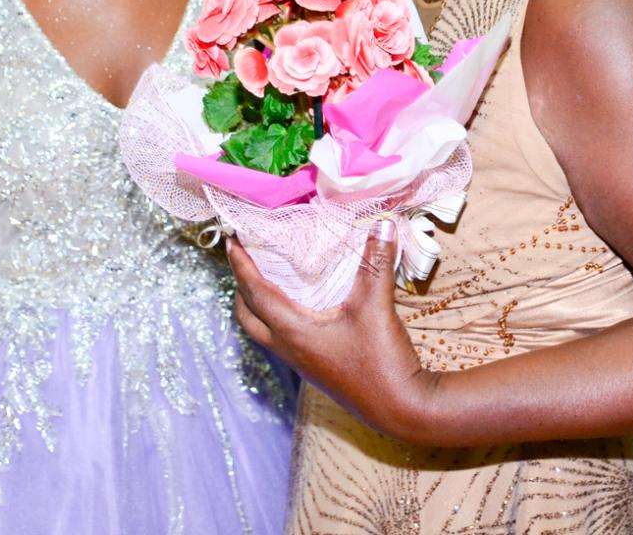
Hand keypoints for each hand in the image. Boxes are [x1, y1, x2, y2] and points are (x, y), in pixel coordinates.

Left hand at [230, 223, 435, 440]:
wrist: (400, 409)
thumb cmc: (381, 361)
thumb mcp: (377, 307)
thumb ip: (376, 264)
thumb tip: (382, 224)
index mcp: (293, 331)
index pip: (255, 293)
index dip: (241, 265)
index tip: (231, 240)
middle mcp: (289, 348)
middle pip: (247, 316)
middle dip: (241, 286)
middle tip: (246, 259)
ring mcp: (301, 361)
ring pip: (262, 330)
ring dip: (256, 304)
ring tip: (267, 277)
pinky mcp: (314, 367)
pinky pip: (281, 338)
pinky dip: (276, 316)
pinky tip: (299, 304)